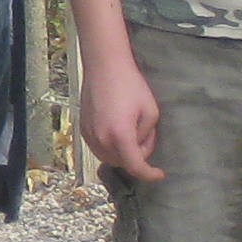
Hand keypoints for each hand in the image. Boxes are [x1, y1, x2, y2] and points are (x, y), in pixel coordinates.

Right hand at [80, 49, 163, 181]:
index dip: (149, 174)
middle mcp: (101, 139)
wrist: (104, 67)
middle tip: (146, 138)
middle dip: (136, 157)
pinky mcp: (82, 129)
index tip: (159, 174)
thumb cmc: (131, 85)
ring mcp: (89, 135)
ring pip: (108, 157)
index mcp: (121, 136)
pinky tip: (116, 130)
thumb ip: (147, 136)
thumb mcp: (150, 112)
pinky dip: (110, 146)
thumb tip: (139, 147)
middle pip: (121, 163)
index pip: (135, 166)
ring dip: (122, 153)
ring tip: (131, 133)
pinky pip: (98, 147)